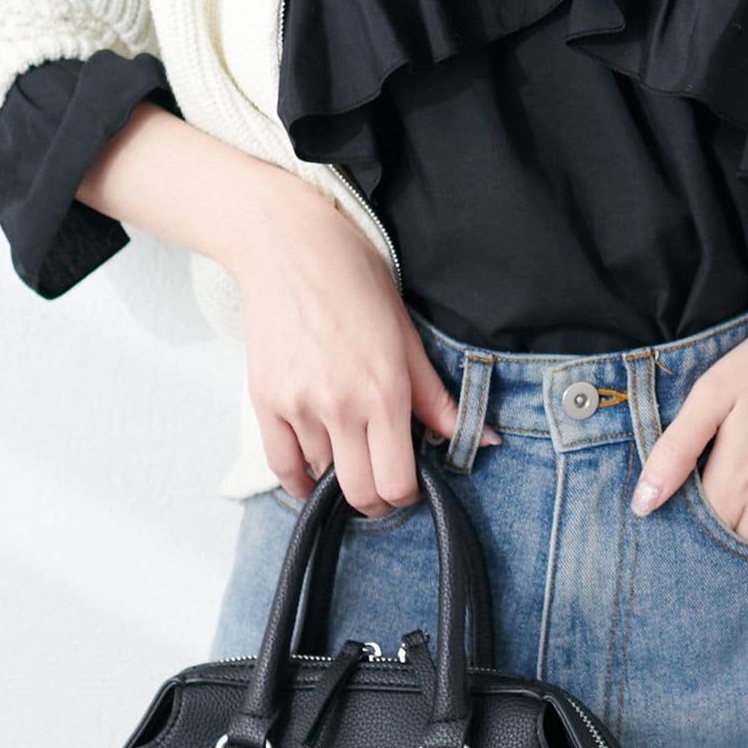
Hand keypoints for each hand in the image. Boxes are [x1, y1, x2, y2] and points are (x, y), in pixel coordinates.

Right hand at [227, 174, 498, 517]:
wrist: (291, 248)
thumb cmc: (356, 280)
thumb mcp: (408, 336)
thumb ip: (438, 398)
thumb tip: (483, 439)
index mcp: (385, 391)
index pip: (397, 481)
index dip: (407, 493)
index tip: (409, 482)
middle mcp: (340, 406)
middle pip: (360, 493)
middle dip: (377, 499)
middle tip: (383, 482)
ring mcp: (298, 406)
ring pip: (322, 475)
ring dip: (339, 473)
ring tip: (350, 449)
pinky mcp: (264, 401)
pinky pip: (281, 465)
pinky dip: (299, 477)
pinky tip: (313, 470)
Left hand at [629, 289, 747, 542]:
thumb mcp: (714, 392)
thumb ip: (675, 450)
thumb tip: (643, 504)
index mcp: (734, 481)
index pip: (695, 531)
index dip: (682, 518)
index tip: (683, 493)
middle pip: (729, 547)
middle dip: (713, 531)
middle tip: (711, 492)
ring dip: (747, 539)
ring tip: (740, 503)